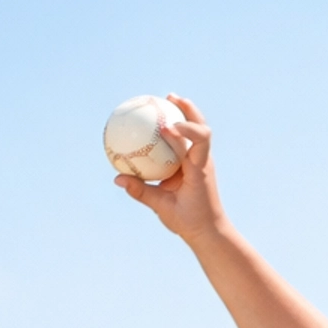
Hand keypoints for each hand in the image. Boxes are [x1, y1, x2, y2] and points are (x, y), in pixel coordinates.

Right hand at [113, 94, 224, 246]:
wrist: (210, 230)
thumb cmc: (190, 222)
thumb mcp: (164, 209)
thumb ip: (141, 192)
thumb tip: (117, 178)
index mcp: (199, 170)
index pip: (200, 142)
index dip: (186, 129)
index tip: (167, 127)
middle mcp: (203, 162)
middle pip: (202, 127)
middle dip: (188, 109)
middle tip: (170, 97)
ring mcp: (202, 162)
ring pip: (197, 131)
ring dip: (185, 113)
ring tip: (168, 99)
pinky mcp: (197, 164)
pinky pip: (188, 141)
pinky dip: (177, 129)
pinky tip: (162, 123)